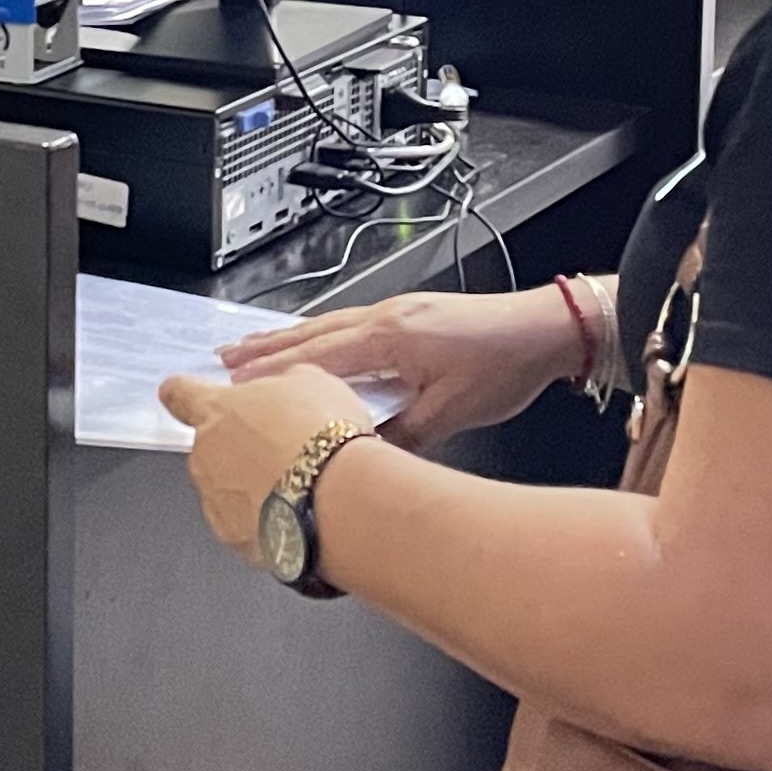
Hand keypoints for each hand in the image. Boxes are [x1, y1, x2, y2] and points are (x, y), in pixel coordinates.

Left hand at [159, 363, 374, 560]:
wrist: (338, 496)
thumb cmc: (323, 435)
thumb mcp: (312, 382)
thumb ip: (282, 382)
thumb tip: (282, 387)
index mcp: (216, 410)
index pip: (179, 394)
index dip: (183, 394)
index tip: (183, 395)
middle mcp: (205, 454)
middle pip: (211, 447)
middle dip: (240, 449)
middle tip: (283, 449)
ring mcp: (214, 499)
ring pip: (225, 487)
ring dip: (251, 485)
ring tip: (298, 484)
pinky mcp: (231, 536)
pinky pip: (242, 522)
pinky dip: (262, 518)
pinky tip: (295, 510)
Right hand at [214, 285, 582, 446]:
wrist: (547, 329)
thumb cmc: (507, 364)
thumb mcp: (450, 413)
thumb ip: (401, 435)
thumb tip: (364, 457)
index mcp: (391, 337)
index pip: (317, 357)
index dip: (273, 372)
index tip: (236, 382)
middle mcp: (389, 317)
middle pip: (313, 335)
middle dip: (266, 349)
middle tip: (224, 361)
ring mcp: (400, 312)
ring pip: (330, 326)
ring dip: (290, 339)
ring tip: (253, 348)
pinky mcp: (413, 316)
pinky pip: (351, 324)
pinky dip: (322, 335)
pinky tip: (316, 345)